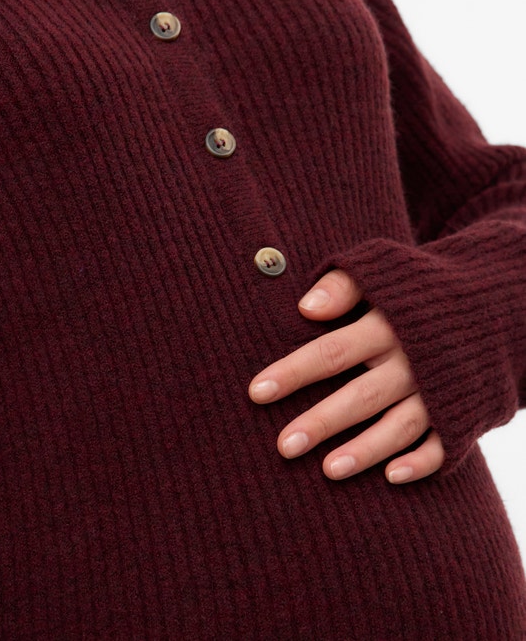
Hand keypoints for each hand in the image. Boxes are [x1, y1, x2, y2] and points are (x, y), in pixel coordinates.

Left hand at [248, 268, 445, 483]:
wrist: (491, 301)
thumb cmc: (413, 290)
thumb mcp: (381, 271)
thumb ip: (343, 285)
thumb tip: (305, 307)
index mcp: (389, 325)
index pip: (333, 351)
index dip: (294, 371)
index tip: (257, 392)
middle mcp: (414, 361)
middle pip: (362, 395)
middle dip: (322, 422)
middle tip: (283, 447)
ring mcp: (440, 390)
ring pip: (401, 425)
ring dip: (365, 449)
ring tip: (328, 470)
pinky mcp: (462, 411)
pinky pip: (445, 443)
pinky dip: (421, 461)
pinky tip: (391, 477)